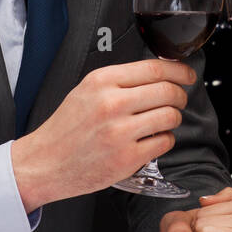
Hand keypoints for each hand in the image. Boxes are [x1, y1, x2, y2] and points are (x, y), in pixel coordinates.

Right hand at [11, 60, 193, 207]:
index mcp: (102, 82)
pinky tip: (152, 140)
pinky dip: (165, 140)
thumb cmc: (66, 129)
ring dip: (174, 119)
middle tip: (179, 100)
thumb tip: (159, 74)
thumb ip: (120, 81)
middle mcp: (111, 104)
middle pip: (168, 91)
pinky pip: (164, 142)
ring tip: (163, 122)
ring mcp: (119, 132)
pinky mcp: (126, 158)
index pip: (155, 68)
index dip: (179, 71)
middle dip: (180, 96)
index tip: (187, 75)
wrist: (44, 163)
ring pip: (170, 116)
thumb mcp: (86, 91)